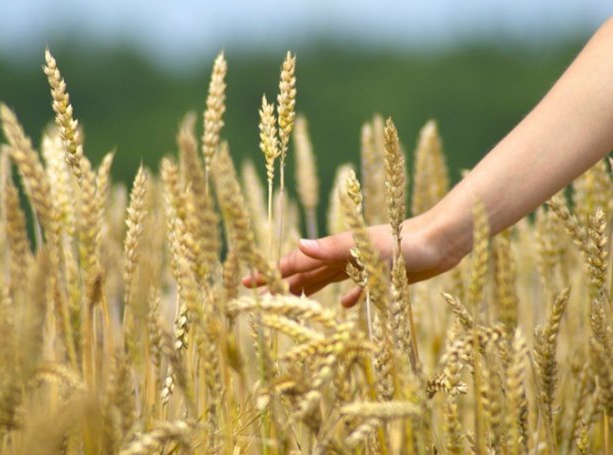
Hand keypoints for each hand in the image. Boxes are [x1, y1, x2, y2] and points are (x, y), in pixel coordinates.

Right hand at [243, 212, 463, 306]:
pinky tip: (343, 305)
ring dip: (307, 287)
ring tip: (291, 299)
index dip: (272, 271)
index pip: (296, 261)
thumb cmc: (406, 243)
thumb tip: (298, 244)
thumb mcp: (366, 246)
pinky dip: (347, 295)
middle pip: (306, 270)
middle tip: (259, 294)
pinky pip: (357, 286)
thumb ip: (333, 247)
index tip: (248, 280)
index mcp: (336, 250)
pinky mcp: (380, 274)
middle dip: (282, 281)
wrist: (440, 241)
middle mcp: (344, 256)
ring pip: (327, 278)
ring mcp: (361, 264)